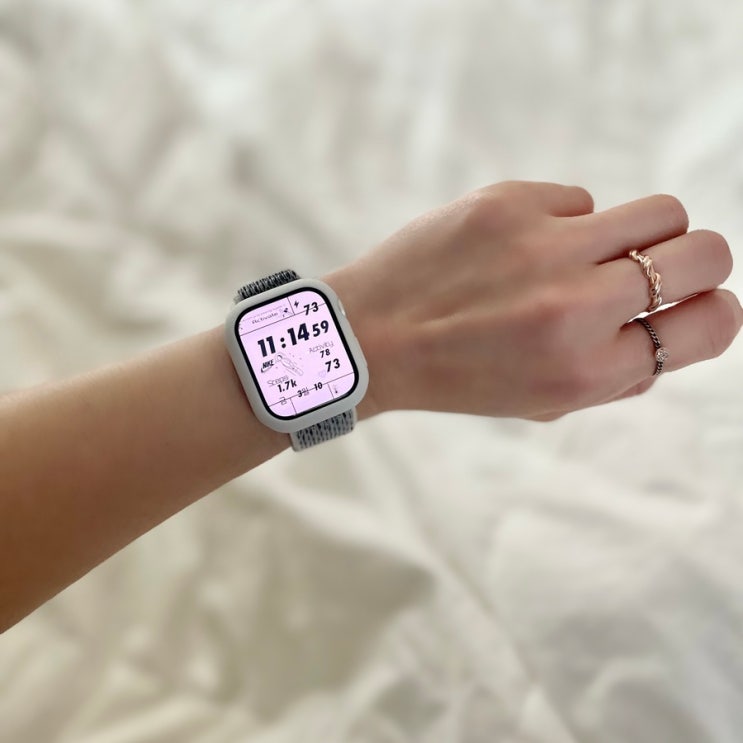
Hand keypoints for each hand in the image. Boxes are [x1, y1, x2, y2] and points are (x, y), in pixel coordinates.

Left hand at [328, 181, 741, 420]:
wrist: (372, 337)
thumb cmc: (460, 376)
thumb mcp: (542, 401)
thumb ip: (618, 375)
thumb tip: (676, 327)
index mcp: (587, 370)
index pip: (710, 325)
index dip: (714, 311)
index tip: (698, 303)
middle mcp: (575, 307)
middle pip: (703, 253)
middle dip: (697, 262)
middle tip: (657, 270)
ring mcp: (543, 246)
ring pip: (659, 212)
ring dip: (642, 233)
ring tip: (596, 252)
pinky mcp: (510, 201)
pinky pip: (582, 199)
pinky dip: (567, 222)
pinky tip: (521, 246)